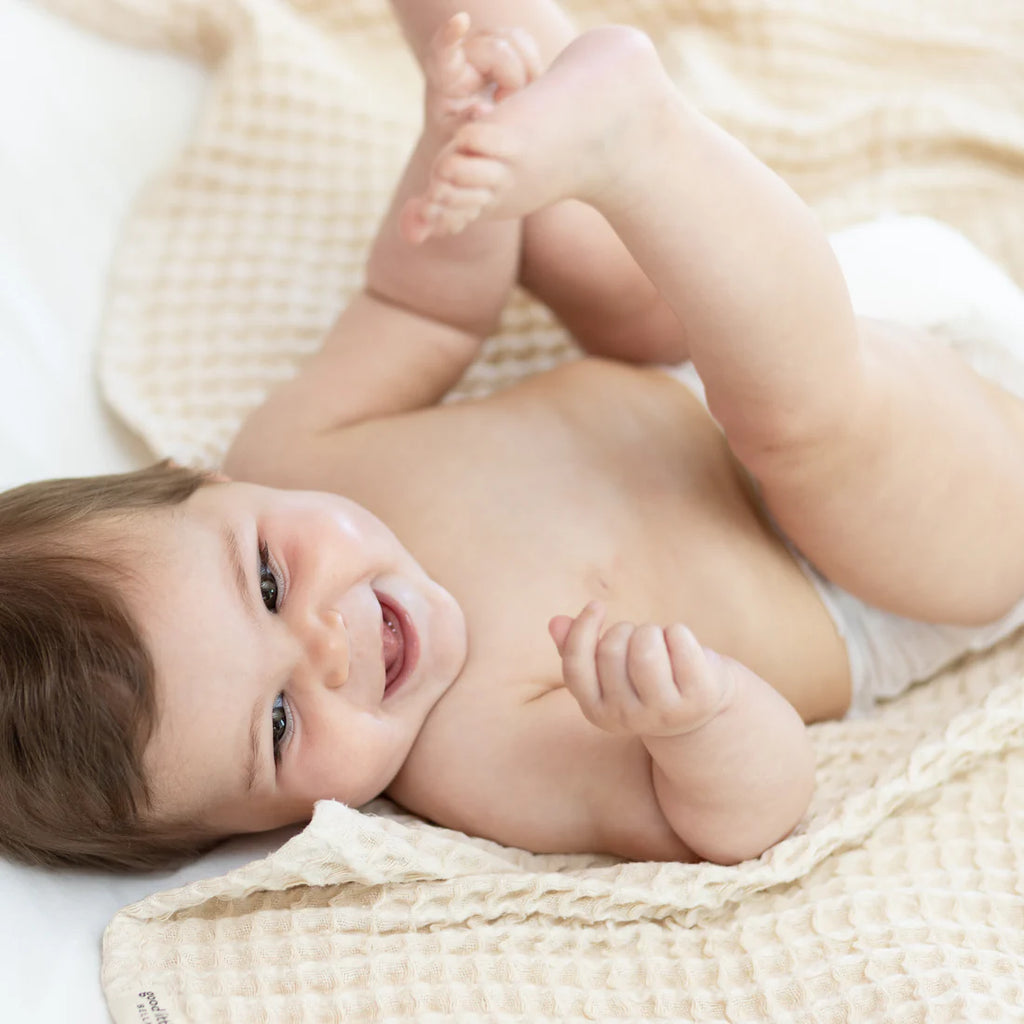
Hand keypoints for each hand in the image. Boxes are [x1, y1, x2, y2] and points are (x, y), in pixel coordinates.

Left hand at [422, 13, 541, 134]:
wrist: (467, 129)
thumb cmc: (458, 134)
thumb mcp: (456, 138)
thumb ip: (466, 125)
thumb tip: (482, 109)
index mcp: (444, 74)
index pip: (443, 48)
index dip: (450, 33)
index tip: (460, 21)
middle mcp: (465, 51)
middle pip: (498, 49)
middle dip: (514, 80)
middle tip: (504, 104)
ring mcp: (485, 43)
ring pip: (517, 41)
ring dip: (527, 72)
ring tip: (512, 97)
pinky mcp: (504, 42)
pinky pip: (527, 43)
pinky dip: (533, 67)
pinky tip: (523, 88)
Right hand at [549, 602, 733, 737]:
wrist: (699, 710)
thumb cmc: (643, 679)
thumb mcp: (607, 669)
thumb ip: (577, 648)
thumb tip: (555, 622)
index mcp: (597, 712)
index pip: (576, 667)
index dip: (582, 630)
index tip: (597, 605)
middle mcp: (628, 718)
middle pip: (612, 649)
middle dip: (625, 630)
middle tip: (639, 638)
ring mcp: (664, 712)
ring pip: (645, 646)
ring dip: (651, 631)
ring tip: (659, 642)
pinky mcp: (698, 698)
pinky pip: (680, 641)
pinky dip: (679, 632)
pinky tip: (682, 646)